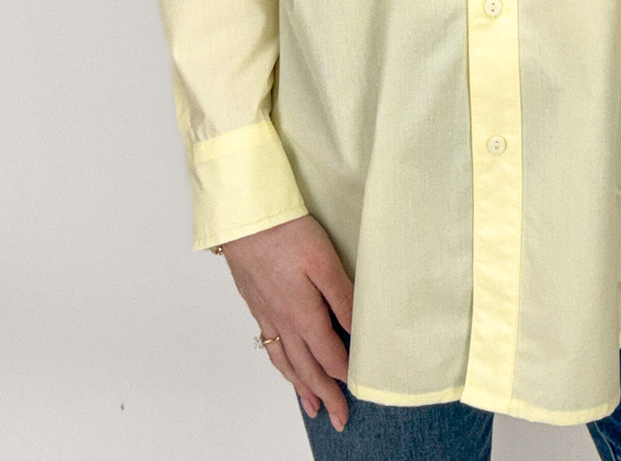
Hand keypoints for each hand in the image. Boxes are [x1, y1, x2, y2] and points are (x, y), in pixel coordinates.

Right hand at [220, 215, 354, 432]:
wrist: (244, 219)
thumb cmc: (286, 232)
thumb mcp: (324, 261)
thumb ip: (342, 297)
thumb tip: (359, 330)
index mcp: (303, 314)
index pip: (329, 355)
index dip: (344, 375)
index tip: (358, 392)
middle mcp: (283, 321)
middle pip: (307, 368)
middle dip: (325, 395)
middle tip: (338, 419)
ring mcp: (267, 314)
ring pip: (286, 361)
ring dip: (301, 387)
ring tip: (311, 406)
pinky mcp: (257, 303)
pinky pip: (270, 346)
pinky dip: (281, 365)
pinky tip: (284, 365)